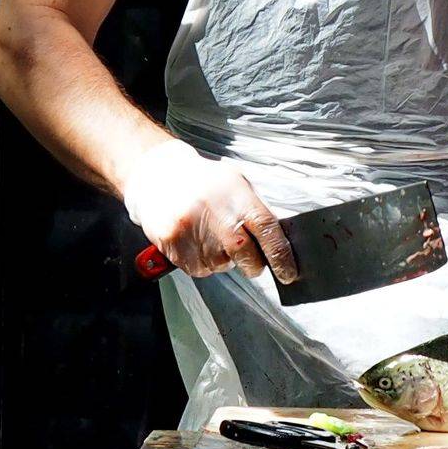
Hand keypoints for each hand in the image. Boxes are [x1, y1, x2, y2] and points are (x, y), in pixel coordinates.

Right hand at [122, 139, 297, 283]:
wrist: (159, 175)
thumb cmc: (205, 181)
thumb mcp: (237, 183)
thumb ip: (257, 210)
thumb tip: (279, 239)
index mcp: (238, 198)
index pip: (267, 230)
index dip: (281, 256)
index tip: (288, 273)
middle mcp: (216, 216)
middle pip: (246, 256)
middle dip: (253, 264)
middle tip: (250, 258)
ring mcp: (193, 232)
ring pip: (220, 265)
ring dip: (223, 259)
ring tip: (212, 237)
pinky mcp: (173, 245)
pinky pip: (197, 269)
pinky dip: (202, 262)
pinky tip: (197, 242)